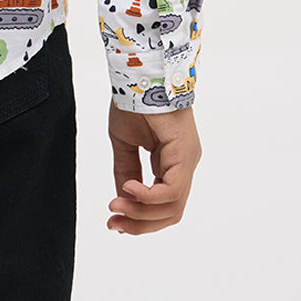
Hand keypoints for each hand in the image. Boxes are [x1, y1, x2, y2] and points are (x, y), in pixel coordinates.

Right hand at [106, 99, 201, 233]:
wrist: (140, 76)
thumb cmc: (134, 102)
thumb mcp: (124, 143)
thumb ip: (126, 171)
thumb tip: (121, 201)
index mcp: (171, 163)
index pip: (162, 205)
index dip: (139, 219)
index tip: (113, 221)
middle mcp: (183, 166)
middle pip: (170, 213)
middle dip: (140, 224)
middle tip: (113, 222)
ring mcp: (187, 161)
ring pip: (172, 207)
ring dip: (141, 214)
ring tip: (116, 207)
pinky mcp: (185, 155)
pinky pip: (171, 190)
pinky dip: (148, 196)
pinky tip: (128, 189)